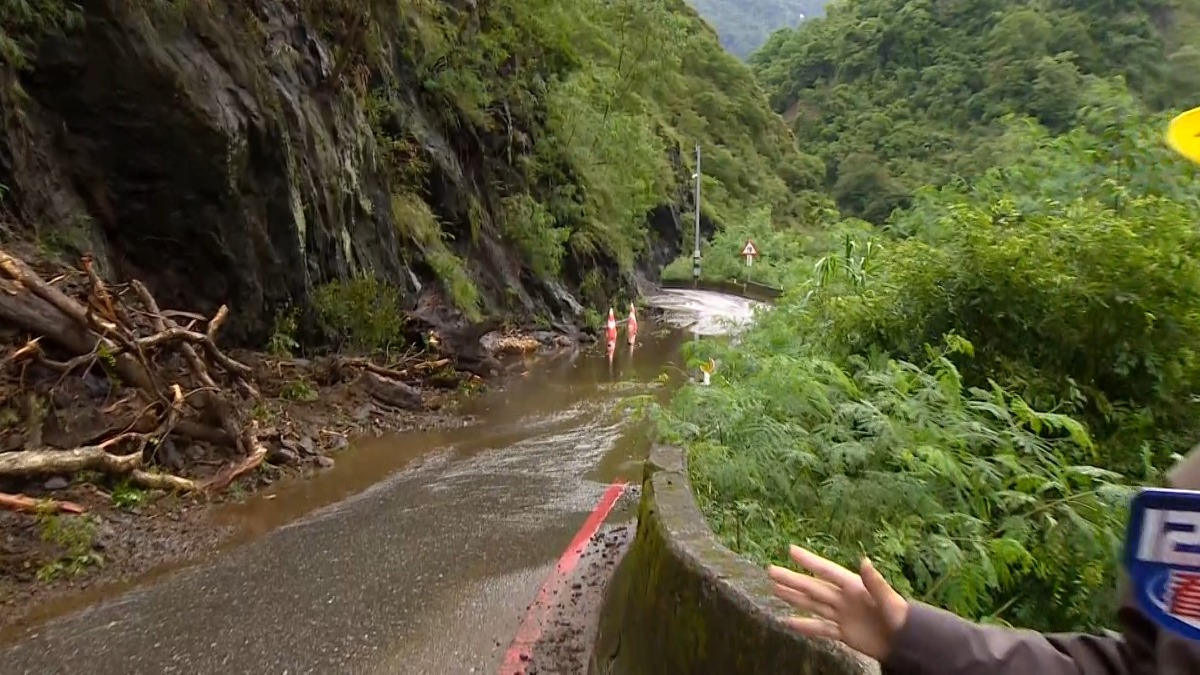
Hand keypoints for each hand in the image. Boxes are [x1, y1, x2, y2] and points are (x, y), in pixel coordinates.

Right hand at [767, 544, 909, 660]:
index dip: (809, 561)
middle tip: (771, 570)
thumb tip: (863, 560)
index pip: (827, 571)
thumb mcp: (890, 600)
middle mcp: (844, 599)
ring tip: (775, 589)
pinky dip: (804, 626)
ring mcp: (842, 615)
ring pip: (812, 604)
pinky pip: (820, 628)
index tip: (791, 550)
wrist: (906, 644)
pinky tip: (787, 622)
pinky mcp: (843, 632)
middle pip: (813, 587)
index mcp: (854, 587)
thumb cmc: (901, 619)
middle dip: (792, 579)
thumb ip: (875, 582)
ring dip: (794, 597)